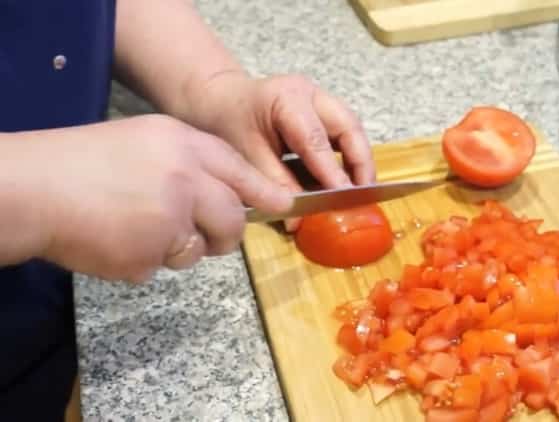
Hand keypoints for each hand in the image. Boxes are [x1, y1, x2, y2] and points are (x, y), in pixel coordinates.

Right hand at [10, 115, 291, 281]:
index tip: (284, 205)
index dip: (262, 191)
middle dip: (224, 234)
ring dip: (178, 248)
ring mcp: (170, 218)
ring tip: (135, 227)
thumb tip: (229, 193)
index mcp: (183, 144)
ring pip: (200, 249)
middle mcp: (185, 178)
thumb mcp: (143, 140)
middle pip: (231, 217)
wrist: (33, 189)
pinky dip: (144, 261)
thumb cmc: (81, 163)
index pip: (238, 170)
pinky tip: (116, 240)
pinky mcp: (151, 254)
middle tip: (206, 237)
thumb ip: (189, 162)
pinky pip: (163, 266)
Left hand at [186, 72, 376, 229]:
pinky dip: (350, 157)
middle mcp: (311, 94)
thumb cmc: (229, 123)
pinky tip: (348, 180)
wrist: (222, 99)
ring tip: (360, 192)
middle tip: (364, 195)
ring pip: (353, 129)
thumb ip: (276, 186)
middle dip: (361, 163)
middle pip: (349, 127)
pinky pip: (345, 134)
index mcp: (287, 99)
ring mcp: (321, 100)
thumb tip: (299, 221)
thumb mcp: (247, 157)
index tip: (344, 198)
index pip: (316, 140)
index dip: (332, 172)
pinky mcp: (325, 111)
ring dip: (359, 161)